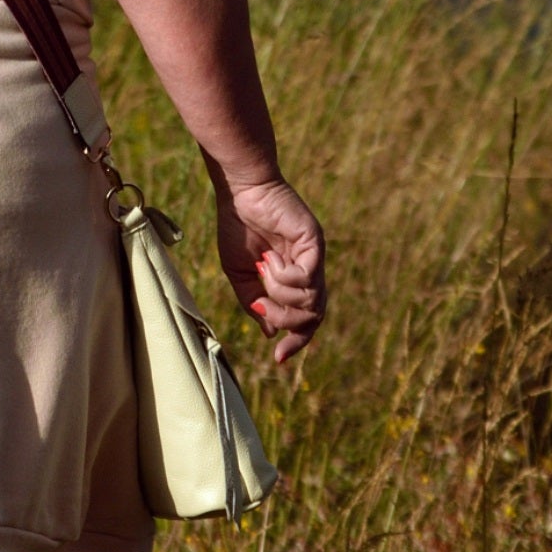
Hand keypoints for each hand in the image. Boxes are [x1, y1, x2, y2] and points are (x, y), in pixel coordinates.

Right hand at [210, 169, 325, 363]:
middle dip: (286, 320)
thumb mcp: (240, 274)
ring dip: (281, 295)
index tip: (279, 358)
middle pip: (313, 316)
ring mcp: (314, 258)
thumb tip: (271, 332)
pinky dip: (285, 278)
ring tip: (263, 270)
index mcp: (294, 279)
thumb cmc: (237, 228)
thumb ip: (254, 303)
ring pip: (311, 301)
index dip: (296, 341)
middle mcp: (310, 271)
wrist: (239, 193)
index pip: (307, 319)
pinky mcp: (315, 243)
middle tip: (262, 304)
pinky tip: (271, 260)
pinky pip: (307, 279)